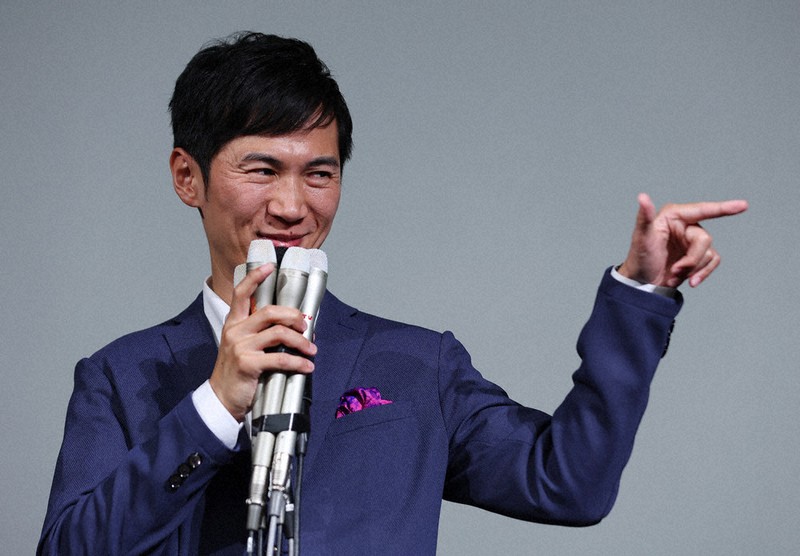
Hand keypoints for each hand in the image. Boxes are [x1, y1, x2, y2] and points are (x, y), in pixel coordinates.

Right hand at [209, 264, 316, 420]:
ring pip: (279, 333)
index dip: (255, 276)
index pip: (241, 292)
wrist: (221, 398)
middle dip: (294, 316)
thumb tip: (292, 326)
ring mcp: (240, 346)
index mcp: (234, 323)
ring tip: (311, 350)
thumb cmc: (237, 371)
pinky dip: (298, 362)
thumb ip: (260, 333)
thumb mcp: (242, 345)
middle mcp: (235, 330)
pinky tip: (306, 366)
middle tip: (304, 325)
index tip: (270, 265)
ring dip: (301, 341)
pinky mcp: (247, 363)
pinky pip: (280, 358)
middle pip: (270, 311)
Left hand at [618, 193, 747, 288]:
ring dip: (693, 268)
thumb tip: (642, 197)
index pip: (702, 210)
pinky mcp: (698, 255)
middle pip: (705, 239)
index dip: (723, 208)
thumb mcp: (641, 237)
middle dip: (692, 258)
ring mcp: (693, 240)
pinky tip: (691, 282)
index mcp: (674, 215)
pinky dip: (702, 273)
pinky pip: (713, 261)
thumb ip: (644, 217)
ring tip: (674, 274)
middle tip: (675, 270)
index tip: (743, 206)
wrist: (642, 282)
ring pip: (709, 253)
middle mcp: (686, 225)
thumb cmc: (639, 257)